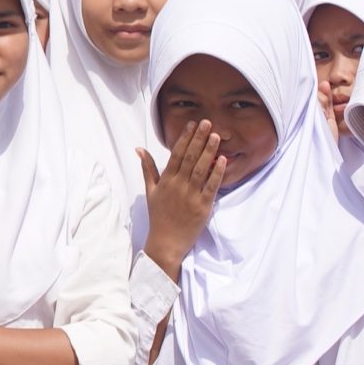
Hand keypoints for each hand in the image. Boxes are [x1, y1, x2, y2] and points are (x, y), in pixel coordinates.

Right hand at [142, 122, 225, 280]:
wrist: (166, 242)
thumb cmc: (158, 215)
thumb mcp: (150, 191)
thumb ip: (147, 168)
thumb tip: (139, 149)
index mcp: (165, 180)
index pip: (176, 154)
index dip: (185, 138)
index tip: (192, 124)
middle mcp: (177, 185)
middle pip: (189, 158)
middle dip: (199, 139)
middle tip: (207, 123)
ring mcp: (190, 195)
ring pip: (201, 169)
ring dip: (209, 151)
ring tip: (216, 136)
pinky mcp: (203, 206)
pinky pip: (211, 186)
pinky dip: (217, 173)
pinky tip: (223, 160)